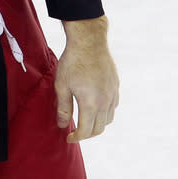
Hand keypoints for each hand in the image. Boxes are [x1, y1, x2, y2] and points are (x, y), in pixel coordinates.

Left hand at [55, 15, 119, 141]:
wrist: (89, 41)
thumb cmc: (72, 61)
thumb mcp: (62, 84)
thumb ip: (63, 107)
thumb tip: (63, 125)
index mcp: (91, 104)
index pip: (85, 131)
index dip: (76, 137)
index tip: (68, 137)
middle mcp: (105, 102)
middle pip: (99, 128)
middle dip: (87, 134)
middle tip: (75, 131)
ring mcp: (112, 94)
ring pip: (108, 119)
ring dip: (97, 124)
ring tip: (85, 121)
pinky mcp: (116, 86)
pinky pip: (113, 107)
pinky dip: (105, 113)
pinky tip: (96, 107)